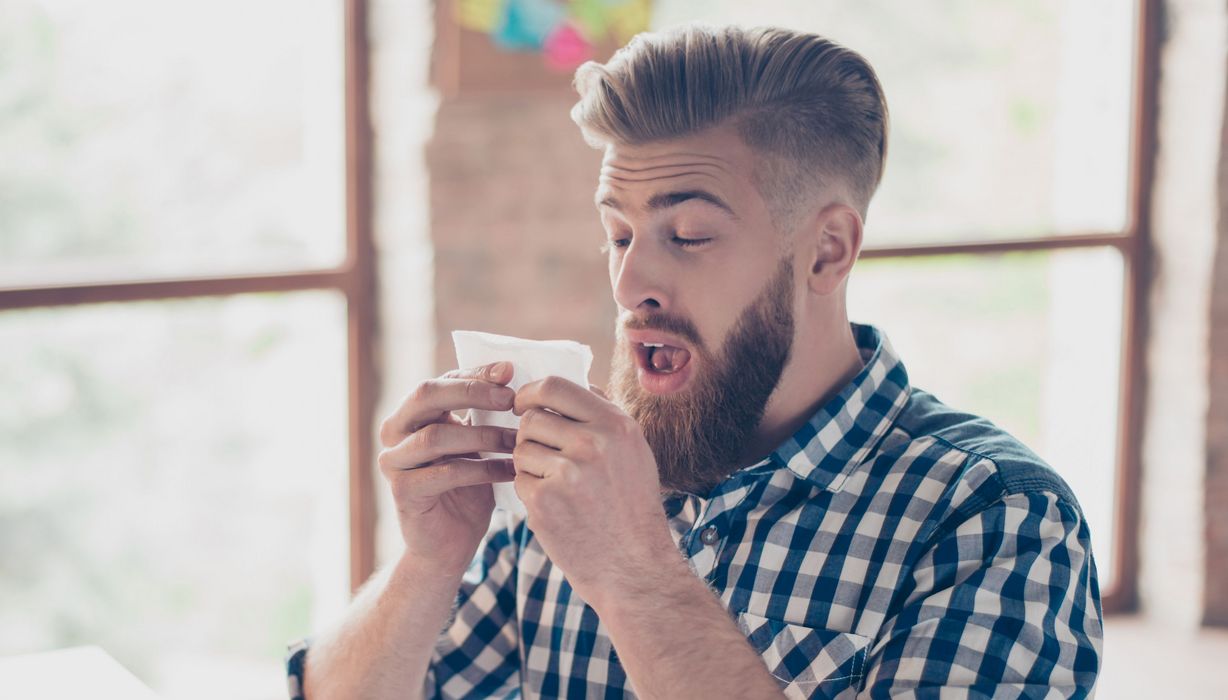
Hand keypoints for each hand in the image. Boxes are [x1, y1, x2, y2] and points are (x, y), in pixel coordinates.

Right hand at [377, 362, 518, 574]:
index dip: (475, 373)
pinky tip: (509, 470)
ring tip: (516, 440)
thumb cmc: (468, 487)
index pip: (442, 379)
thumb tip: (511, 374)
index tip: (510, 371)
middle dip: (471, 392)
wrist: (449, 544)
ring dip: (483, 436)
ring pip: (436, 436)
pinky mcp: (402, 491)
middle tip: (510, 399)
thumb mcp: (477, 443)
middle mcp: (395, 431)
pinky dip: (482, 470)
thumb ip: (484, 413)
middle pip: (426, 395)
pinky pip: (445, 473)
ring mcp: (393, 461)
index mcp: (412, 413)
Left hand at [511, 377, 677, 607]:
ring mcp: (567, 473)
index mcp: (615, 425)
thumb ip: (603, 416)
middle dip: (530, 433)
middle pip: (531, 418)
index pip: (555, 386)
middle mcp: (593, 443)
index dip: (530, 392)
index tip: (524, 403)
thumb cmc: (632, 507)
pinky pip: (519, 478)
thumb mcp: (634, 451)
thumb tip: (572, 384)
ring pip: (520, 448)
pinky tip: (554, 505)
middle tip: (544, 454)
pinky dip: (530, 490)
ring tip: (556, 484)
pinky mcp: (544, 501)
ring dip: (529, 463)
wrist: (634, 567)